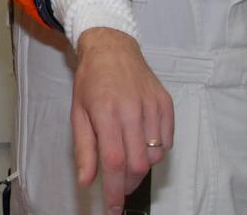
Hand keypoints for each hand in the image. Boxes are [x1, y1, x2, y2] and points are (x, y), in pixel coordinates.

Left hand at [71, 28, 173, 213]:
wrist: (112, 48)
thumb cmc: (91, 80)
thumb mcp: (78, 113)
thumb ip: (84, 149)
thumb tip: (86, 181)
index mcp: (106, 113)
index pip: (115, 162)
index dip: (115, 190)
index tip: (113, 207)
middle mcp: (132, 110)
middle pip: (139, 164)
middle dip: (129, 184)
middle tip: (119, 187)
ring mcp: (152, 107)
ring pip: (155, 155)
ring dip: (142, 166)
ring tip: (128, 156)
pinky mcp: (166, 104)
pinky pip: (168, 141)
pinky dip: (156, 149)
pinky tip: (141, 140)